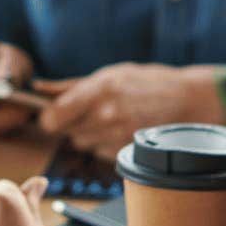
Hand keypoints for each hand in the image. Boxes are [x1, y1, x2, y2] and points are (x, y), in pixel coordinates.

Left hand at [35, 63, 220, 157]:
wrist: (187, 101)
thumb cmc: (147, 83)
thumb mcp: (109, 74)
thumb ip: (69, 85)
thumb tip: (38, 88)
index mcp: (100, 89)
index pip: (53, 117)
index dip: (48, 117)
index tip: (51, 113)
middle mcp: (107, 115)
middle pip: (65, 132)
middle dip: (71, 122)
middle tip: (88, 110)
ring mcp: (117, 136)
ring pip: (82, 143)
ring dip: (88, 133)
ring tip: (109, 117)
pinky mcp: (126, 151)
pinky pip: (99, 152)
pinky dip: (104, 143)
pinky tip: (120, 128)